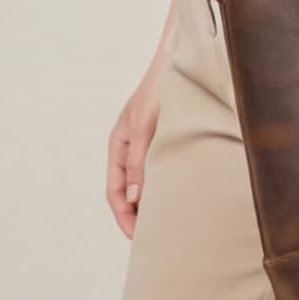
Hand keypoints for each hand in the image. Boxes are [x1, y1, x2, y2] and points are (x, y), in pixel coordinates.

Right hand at [106, 53, 164, 238]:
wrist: (178, 60)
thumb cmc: (158, 89)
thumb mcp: (145, 126)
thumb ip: (139, 161)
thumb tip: (135, 199)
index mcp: (118, 147)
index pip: (115, 193)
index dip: (124, 217)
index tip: (138, 238)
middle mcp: (131, 148)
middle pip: (130, 192)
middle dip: (138, 216)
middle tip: (155, 239)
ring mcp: (148, 144)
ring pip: (146, 182)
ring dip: (153, 202)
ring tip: (169, 222)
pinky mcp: (166, 139)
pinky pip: (161, 170)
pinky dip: (167, 186)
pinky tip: (182, 194)